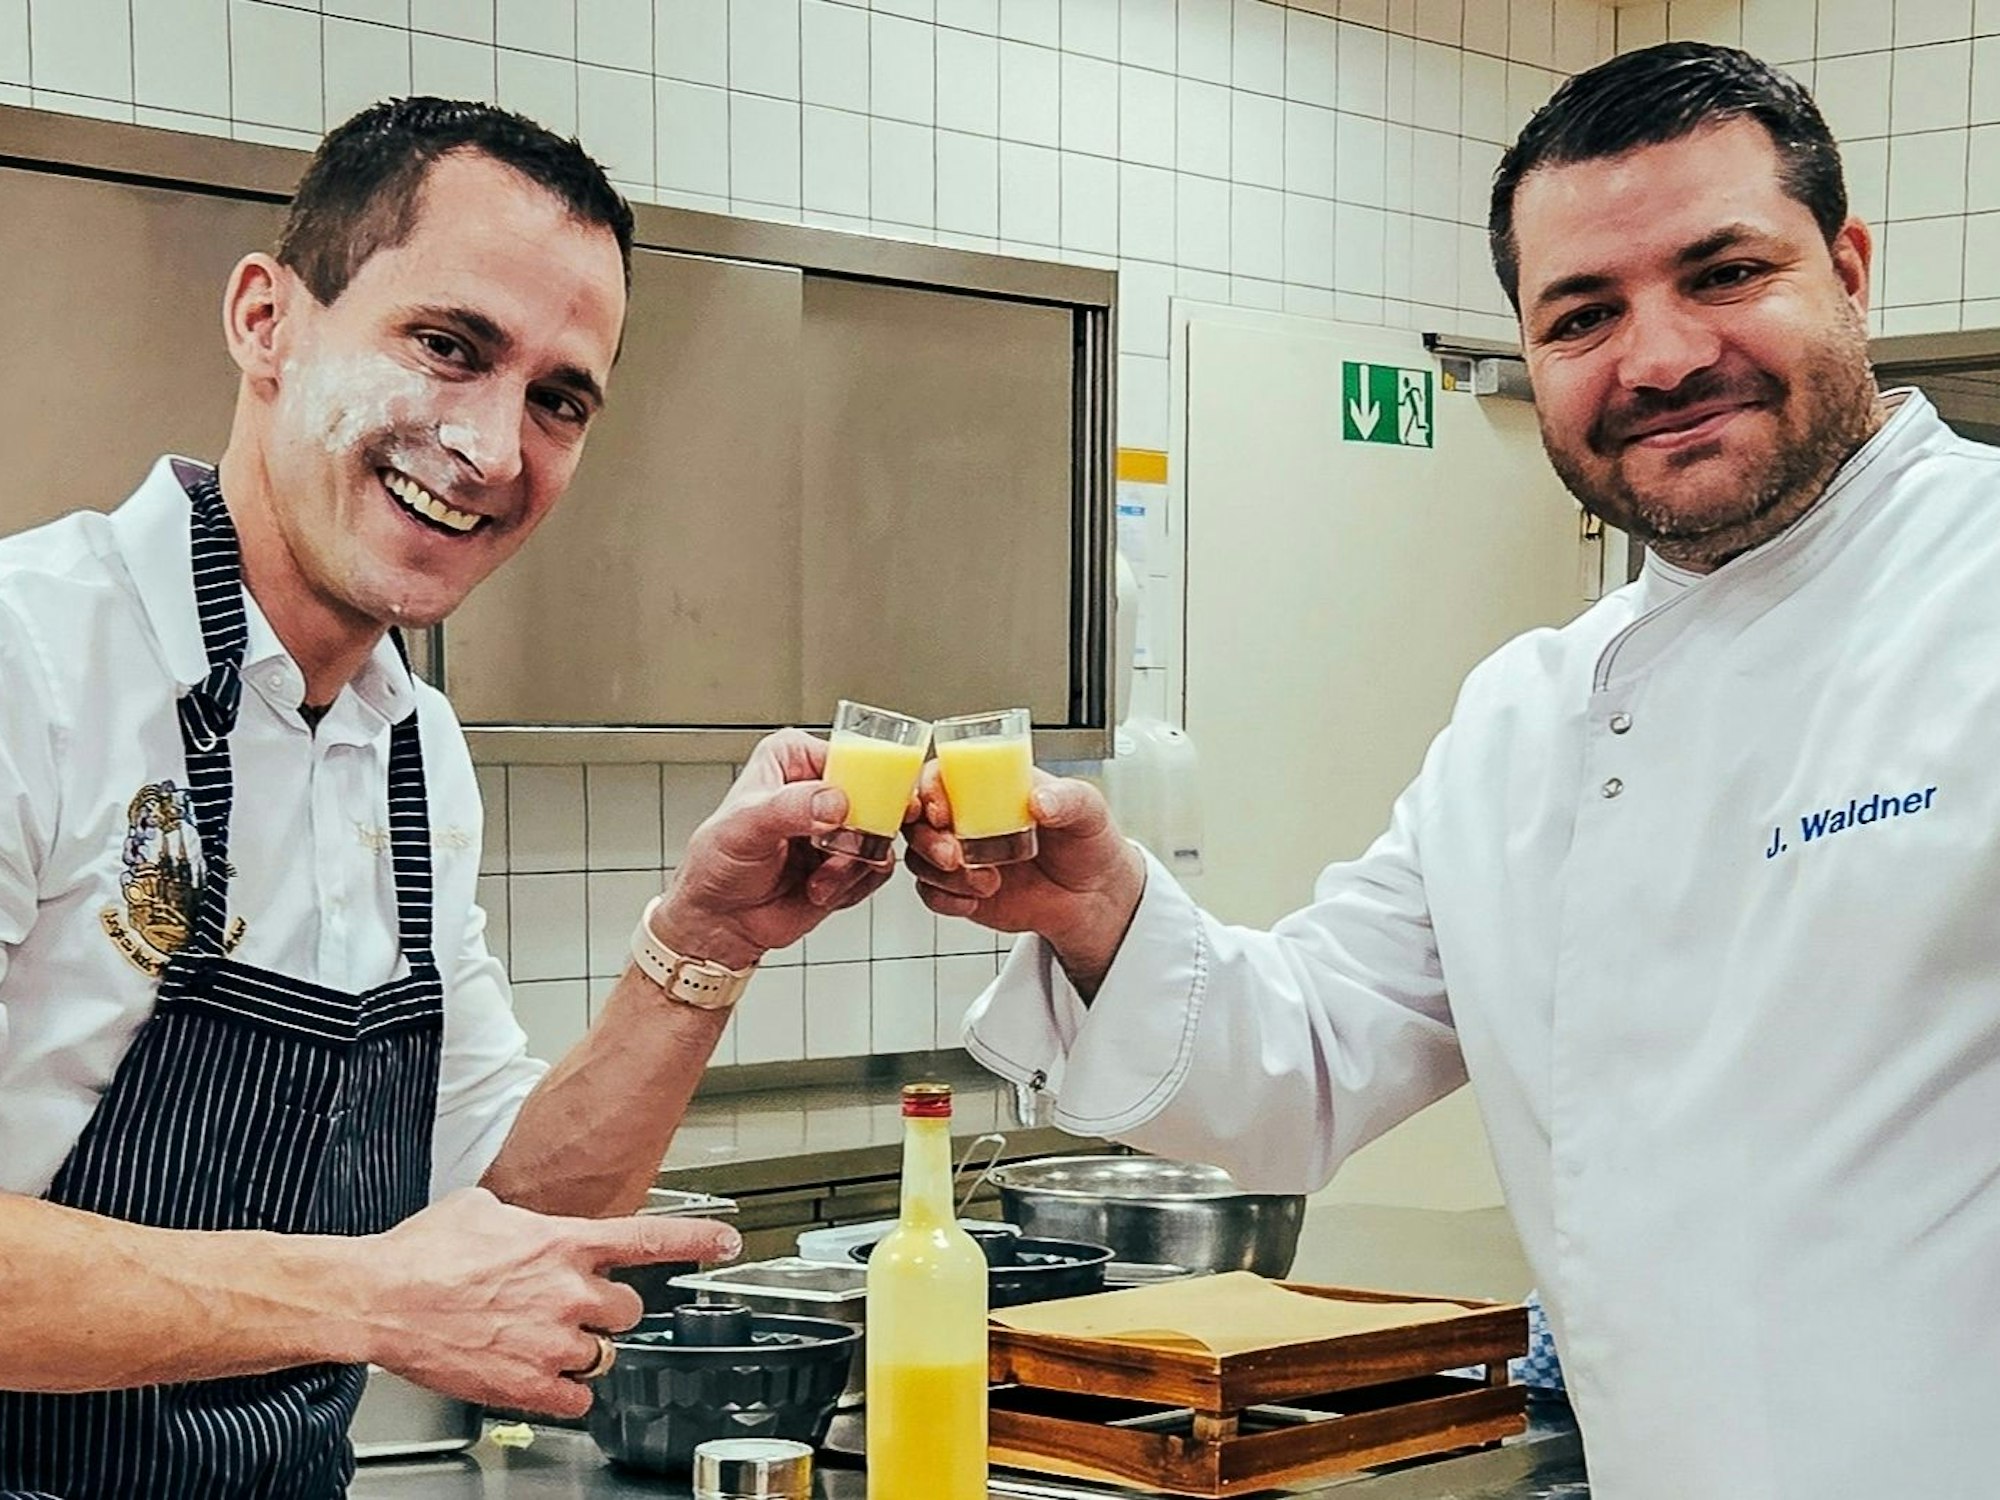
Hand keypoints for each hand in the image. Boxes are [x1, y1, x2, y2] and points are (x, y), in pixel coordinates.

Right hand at [352, 1188, 740, 1417]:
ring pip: (604, 1354)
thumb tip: (526, 1222)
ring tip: (541, 1340)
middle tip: (574, 1308)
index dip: (698, 1243)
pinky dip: (565, 1390)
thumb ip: (525, 1218)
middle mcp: (569, 1292)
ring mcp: (552, 1342)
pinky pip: (577, 1398)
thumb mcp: (483, 1208)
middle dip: (608, 1310)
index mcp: (564, 1244)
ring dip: (582, 1349)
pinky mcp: (529, 1385)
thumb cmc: (422, 1253)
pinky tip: (540, 1374)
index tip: (728, 1244)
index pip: (650, 1239)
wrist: (380, 1298)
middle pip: (629, 1310)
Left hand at [649, 728, 894, 969]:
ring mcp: (839, 826)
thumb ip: (789, 807)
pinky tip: (819, 889)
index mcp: (794, 758)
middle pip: (876, 797)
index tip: (852, 814)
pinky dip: (853, 886)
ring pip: (879, 838)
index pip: (851, 756)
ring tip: (815, 879)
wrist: (719, 921)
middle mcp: (821, 788)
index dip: (865, 783)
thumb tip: (833, 803)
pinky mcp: (850, 861)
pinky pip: (877, 870)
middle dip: (860, 835)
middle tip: (834, 852)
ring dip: (851, 867)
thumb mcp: (744, 826)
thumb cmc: (716, 864)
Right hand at [904, 766, 1145, 993]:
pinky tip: (974, 900)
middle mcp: (967, 818)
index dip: (927, 791)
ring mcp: (962, 855)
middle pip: (918, 821)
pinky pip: (933, 894)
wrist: (1095, 897)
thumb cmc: (1088, 841)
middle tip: (955, 856)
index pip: (939, 776)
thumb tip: (1039, 801)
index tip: (940, 812)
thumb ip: (1067, 799)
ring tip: (986, 883)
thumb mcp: (1088, 809)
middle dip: (928, 840)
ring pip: (919, 859)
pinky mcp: (963, 890)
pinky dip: (946, 899)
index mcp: (989, 786)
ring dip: (941, 874)